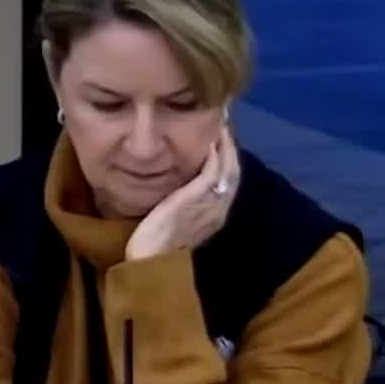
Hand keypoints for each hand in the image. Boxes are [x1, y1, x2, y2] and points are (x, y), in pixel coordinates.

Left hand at [125, 125, 239, 261]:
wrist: (150, 261)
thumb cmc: (154, 247)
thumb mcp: (173, 223)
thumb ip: (180, 205)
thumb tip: (175, 187)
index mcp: (215, 215)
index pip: (228, 180)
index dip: (226, 157)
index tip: (219, 137)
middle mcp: (219, 208)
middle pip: (233, 171)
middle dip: (230, 146)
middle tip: (224, 122)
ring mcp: (211, 204)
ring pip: (228, 168)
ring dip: (226, 144)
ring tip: (220, 124)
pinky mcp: (197, 198)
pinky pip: (213, 171)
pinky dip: (216, 153)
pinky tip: (212, 139)